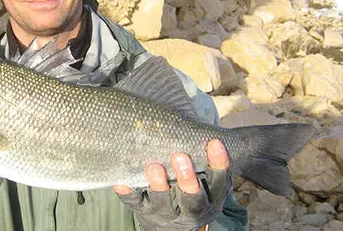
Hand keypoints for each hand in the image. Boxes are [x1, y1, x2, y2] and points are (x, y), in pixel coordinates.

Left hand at [113, 139, 231, 229]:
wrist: (172, 219)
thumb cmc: (189, 183)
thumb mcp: (205, 175)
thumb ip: (203, 155)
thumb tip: (200, 123)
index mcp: (211, 197)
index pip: (219, 182)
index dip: (218, 163)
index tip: (214, 142)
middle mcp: (191, 209)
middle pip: (192, 198)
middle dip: (187, 178)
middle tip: (180, 156)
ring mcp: (166, 213)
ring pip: (164, 203)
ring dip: (159, 185)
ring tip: (154, 166)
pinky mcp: (144, 212)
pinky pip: (136, 203)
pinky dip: (129, 192)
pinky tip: (122, 181)